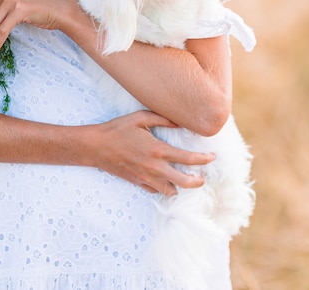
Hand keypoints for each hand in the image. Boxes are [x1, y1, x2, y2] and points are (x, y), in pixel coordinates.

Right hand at [92, 110, 214, 195]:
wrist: (96, 146)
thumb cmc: (118, 129)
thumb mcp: (140, 117)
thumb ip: (163, 119)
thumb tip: (181, 121)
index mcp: (158, 150)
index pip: (188, 158)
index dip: (204, 159)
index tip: (212, 157)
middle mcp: (154, 167)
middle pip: (184, 182)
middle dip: (198, 181)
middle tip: (202, 176)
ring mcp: (146, 177)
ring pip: (171, 190)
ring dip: (180, 186)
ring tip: (184, 178)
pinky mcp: (137, 182)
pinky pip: (155, 191)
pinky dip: (163, 187)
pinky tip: (165, 179)